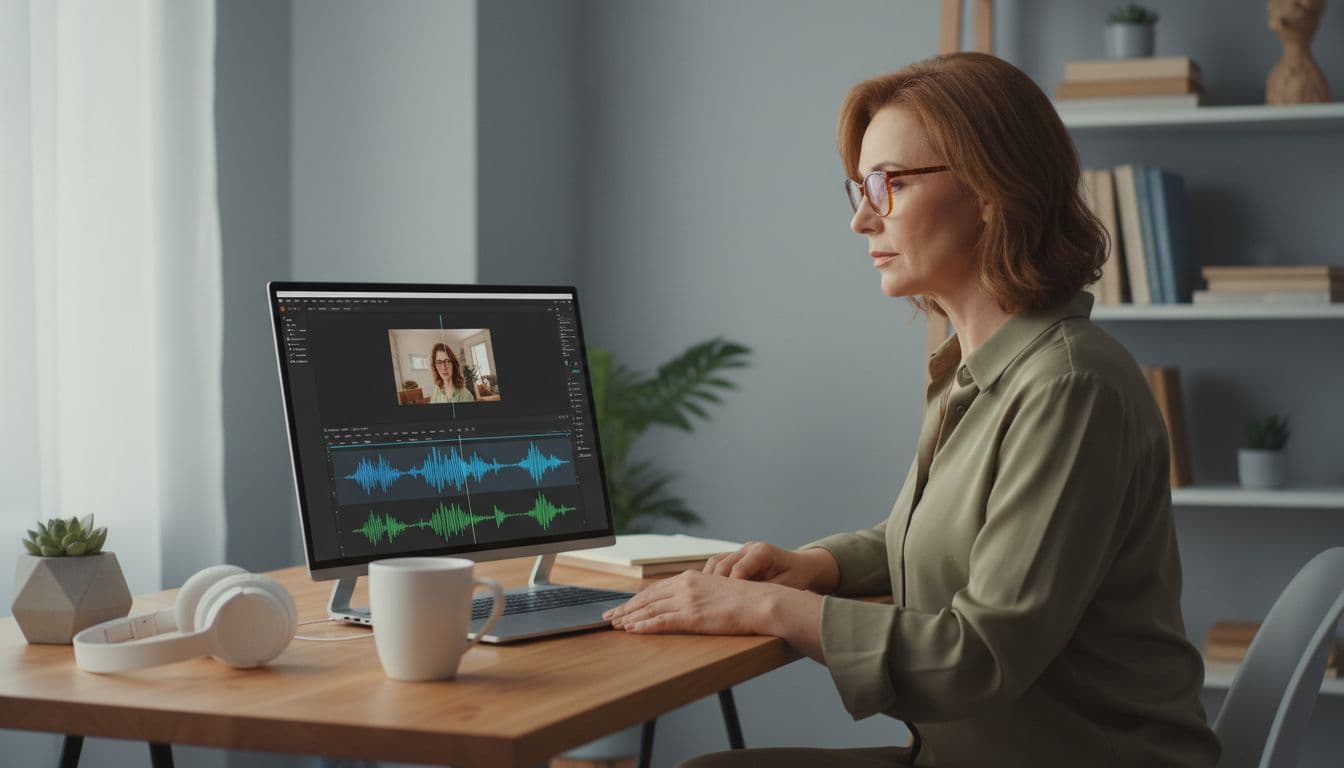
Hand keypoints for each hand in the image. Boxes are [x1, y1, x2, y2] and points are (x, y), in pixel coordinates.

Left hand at [602, 570, 777, 635]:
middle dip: (625, 608)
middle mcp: (685, 585)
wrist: (761, 602)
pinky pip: (660, 622)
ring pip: (649, 609)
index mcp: (691, 577)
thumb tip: (686, 603)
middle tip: (608, 615)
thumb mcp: (717, 590)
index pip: (655, 588)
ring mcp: (688, 600)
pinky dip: (643, 626)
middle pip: (647, 597)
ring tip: (614, 624)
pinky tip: (632, 630)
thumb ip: (699, 593)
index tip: (623, 606)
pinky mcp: (692, 616)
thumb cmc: (745, 599)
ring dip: (629, 618)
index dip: (636, 599)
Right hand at [703, 541, 839, 592]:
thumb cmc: (797, 577)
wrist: (802, 566)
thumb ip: (767, 590)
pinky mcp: (735, 556)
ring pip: (716, 561)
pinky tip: (708, 592)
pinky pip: (716, 564)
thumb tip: (748, 602)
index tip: (724, 604)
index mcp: (762, 551)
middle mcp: (749, 547)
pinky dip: (710, 577)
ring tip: (705, 599)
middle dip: (715, 584)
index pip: (738, 568)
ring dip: (708, 579)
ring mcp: (741, 550)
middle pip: (723, 564)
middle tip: (709, 604)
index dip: (730, 587)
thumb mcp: (786, 586)